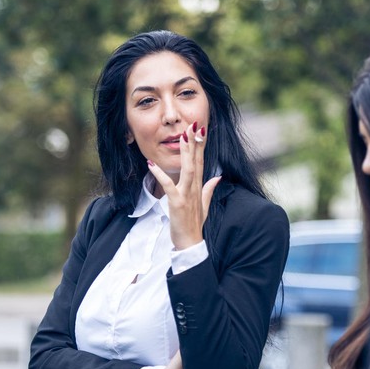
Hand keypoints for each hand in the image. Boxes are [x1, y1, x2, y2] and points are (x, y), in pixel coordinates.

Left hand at [146, 123, 221, 249]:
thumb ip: (209, 189)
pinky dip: (160, 175)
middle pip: (196, 161)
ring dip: (186, 153)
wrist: (190, 244)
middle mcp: (195, 188)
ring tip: (182, 136)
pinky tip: (152, 165)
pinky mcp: (177, 203)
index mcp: (200, 187)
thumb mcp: (204, 205)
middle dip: (195, 142)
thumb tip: (217, 176)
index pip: (202, 162)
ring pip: (188, 170)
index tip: (201, 129)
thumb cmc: (194, 225)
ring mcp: (187, 195)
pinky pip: (168, 186)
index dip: (201, 145)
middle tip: (194, 124)